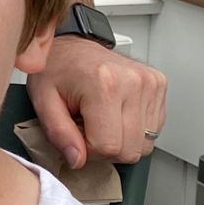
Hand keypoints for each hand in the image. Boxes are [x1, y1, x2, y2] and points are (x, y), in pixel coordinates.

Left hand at [25, 38, 167, 168]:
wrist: (74, 45)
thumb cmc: (58, 69)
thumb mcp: (44, 101)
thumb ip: (59, 134)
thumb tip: (77, 159)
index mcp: (104, 84)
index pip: (108, 146)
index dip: (89, 151)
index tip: (77, 135)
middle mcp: (133, 82)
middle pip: (130, 149)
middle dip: (106, 148)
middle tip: (88, 128)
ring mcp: (150, 83)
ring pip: (145, 144)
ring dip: (122, 140)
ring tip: (101, 119)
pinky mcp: (159, 85)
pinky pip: (154, 129)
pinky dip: (135, 129)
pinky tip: (116, 114)